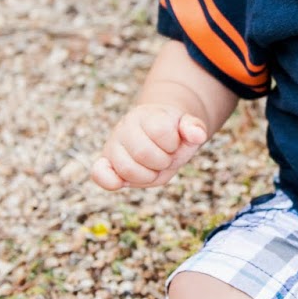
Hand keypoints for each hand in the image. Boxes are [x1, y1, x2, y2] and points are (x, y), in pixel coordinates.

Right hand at [91, 105, 207, 190]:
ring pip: (127, 168)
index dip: (172, 144)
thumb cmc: (174, 134)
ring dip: (147, 175)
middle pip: (143, 152)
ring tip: (152, 168)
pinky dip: (109, 180)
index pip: (161, 131)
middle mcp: (126, 127)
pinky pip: (99, 173)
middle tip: (164, 158)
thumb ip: (194, 128)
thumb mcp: (188, 128)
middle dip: (161, 161)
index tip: (173, 143)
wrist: (157, 133)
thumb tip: (198, 135)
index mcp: (148, 115)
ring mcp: (114, 144)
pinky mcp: (106, 162)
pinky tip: (120, 183)